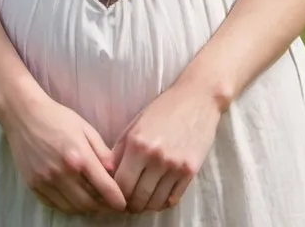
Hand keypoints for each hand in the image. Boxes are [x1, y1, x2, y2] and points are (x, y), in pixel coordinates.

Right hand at [0, 92, 127, 214]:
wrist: (24, 115)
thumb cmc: (57, 117)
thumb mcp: (85, 128)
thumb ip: (101, 151)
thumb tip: (114, 172)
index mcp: (79, 156)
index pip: (104, 188)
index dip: (117, 200)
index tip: (122, 205)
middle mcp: (62, 173)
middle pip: (89, 203)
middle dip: (102, 206)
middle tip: (108, 202)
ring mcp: (46, 181)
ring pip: (72, 208)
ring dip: (85, 208)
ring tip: (92, 199)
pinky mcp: (33, 185)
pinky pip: (54, 205)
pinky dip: (67, 206)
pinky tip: (73, 197)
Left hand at [111, 83, 222, 213]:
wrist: (197, 98)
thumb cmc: (164, 109)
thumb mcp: (135, 125)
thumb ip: (119, 151)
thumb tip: (107, 174)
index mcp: (137, 144)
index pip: (120, 185)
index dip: (116, 194)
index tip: (116, 195)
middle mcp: (155, 157)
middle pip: (137, 198)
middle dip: (130, 204)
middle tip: (129, 202)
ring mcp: (174, 165)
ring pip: (154, 203)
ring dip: (146, 205)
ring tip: (143, 199)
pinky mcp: (190, 171)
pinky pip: (173, 199)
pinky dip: (163, 202)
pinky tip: (159, 195)